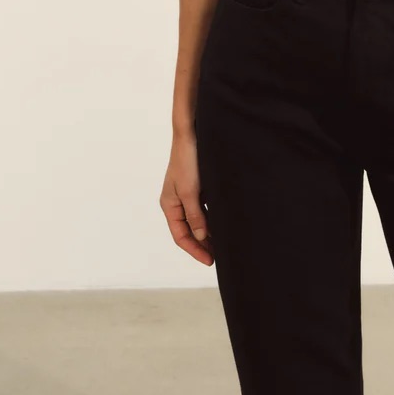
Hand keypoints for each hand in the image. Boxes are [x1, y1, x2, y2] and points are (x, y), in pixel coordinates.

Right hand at [159, 130, 214, 265]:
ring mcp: (187, 194)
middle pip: (189, 230)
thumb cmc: (187, 160)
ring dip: (209, 231)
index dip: (195, 250)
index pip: (180, 236)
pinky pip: (205, 208)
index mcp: (169, 205)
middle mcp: (177, 201)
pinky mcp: (198, 186)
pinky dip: (213, 217)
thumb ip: (195, 215)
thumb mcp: (190, 191)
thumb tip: (201, 237)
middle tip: (220, 256)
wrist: (192, 133)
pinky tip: (224, 223)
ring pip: (198, 219)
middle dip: (203, 244)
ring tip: (224, 244)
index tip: (210, 261)